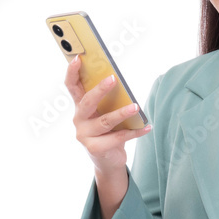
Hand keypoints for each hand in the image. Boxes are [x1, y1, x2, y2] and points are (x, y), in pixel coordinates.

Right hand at [64, 55, 151, 175]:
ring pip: (105, 121)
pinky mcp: (94, 148)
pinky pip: (118, 138)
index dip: (72, 72)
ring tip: (136, 106)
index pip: (71, 86)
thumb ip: (109, 100)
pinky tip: (147, 126)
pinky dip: (135, 131)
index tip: (78, 58)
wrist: (107, 159)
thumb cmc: (108, 130)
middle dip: (100, 90)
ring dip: (122, 113)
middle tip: (113, 78)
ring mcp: (84, 135)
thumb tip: (121, 82)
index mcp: (80, 106)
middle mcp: (78, 119)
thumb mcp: (106, 112)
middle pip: (87, 102)